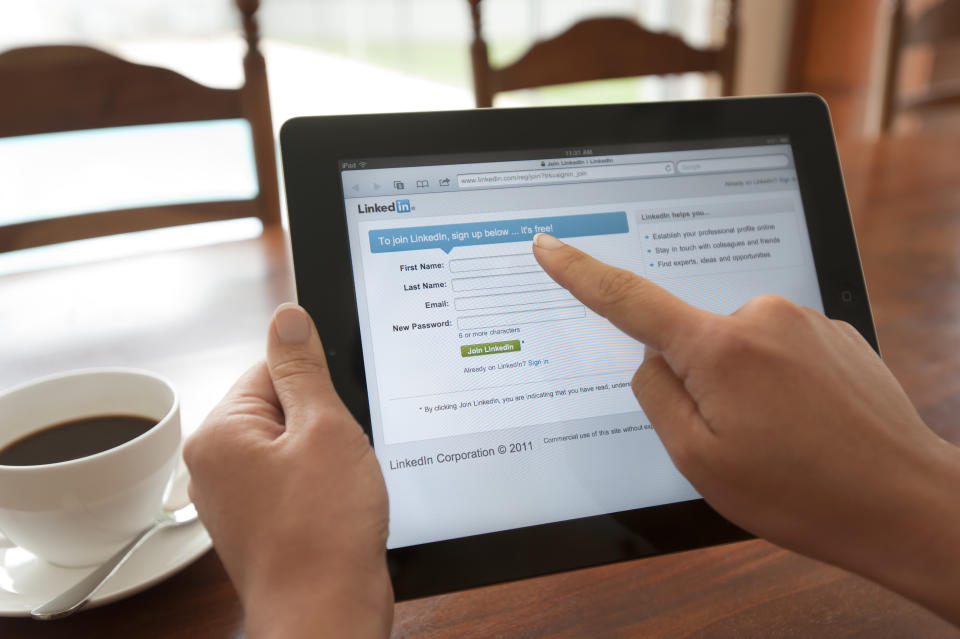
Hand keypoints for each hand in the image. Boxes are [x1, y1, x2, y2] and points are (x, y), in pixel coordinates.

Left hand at [183, 304, 391, 638]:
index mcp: (220, 433)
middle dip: (323, 425)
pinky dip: (322, 487)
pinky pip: (296, 481)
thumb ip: (304, 368)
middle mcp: (216, 464)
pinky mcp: (260, 521)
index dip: (318, 387)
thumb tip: (288, 319)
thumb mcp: (324, 429)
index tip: (337, 414)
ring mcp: (236, 497)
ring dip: (327, 458)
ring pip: (295, 447)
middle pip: (283, 407)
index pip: (271, 368)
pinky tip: (337, 508)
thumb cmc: (323, 532)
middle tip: (339, 460)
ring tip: (338, 489)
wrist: (328, 613)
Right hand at [533, 234, 959, 626]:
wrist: (903, 502)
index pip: (627, 299)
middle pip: (691, 338)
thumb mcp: (699, 460)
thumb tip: (651, 357)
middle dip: (699, 382)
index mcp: (719, 349)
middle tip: (738, 438)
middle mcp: (762, 317)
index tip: (549, 246)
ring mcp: (804, 320)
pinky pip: (778, 350)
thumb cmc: (802, 492)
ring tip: (782, 437)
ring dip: (744, 386)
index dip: (579, 272)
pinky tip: (807, 424)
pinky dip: (780, 384)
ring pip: (737, 347)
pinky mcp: (834, 330)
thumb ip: (656, 396)